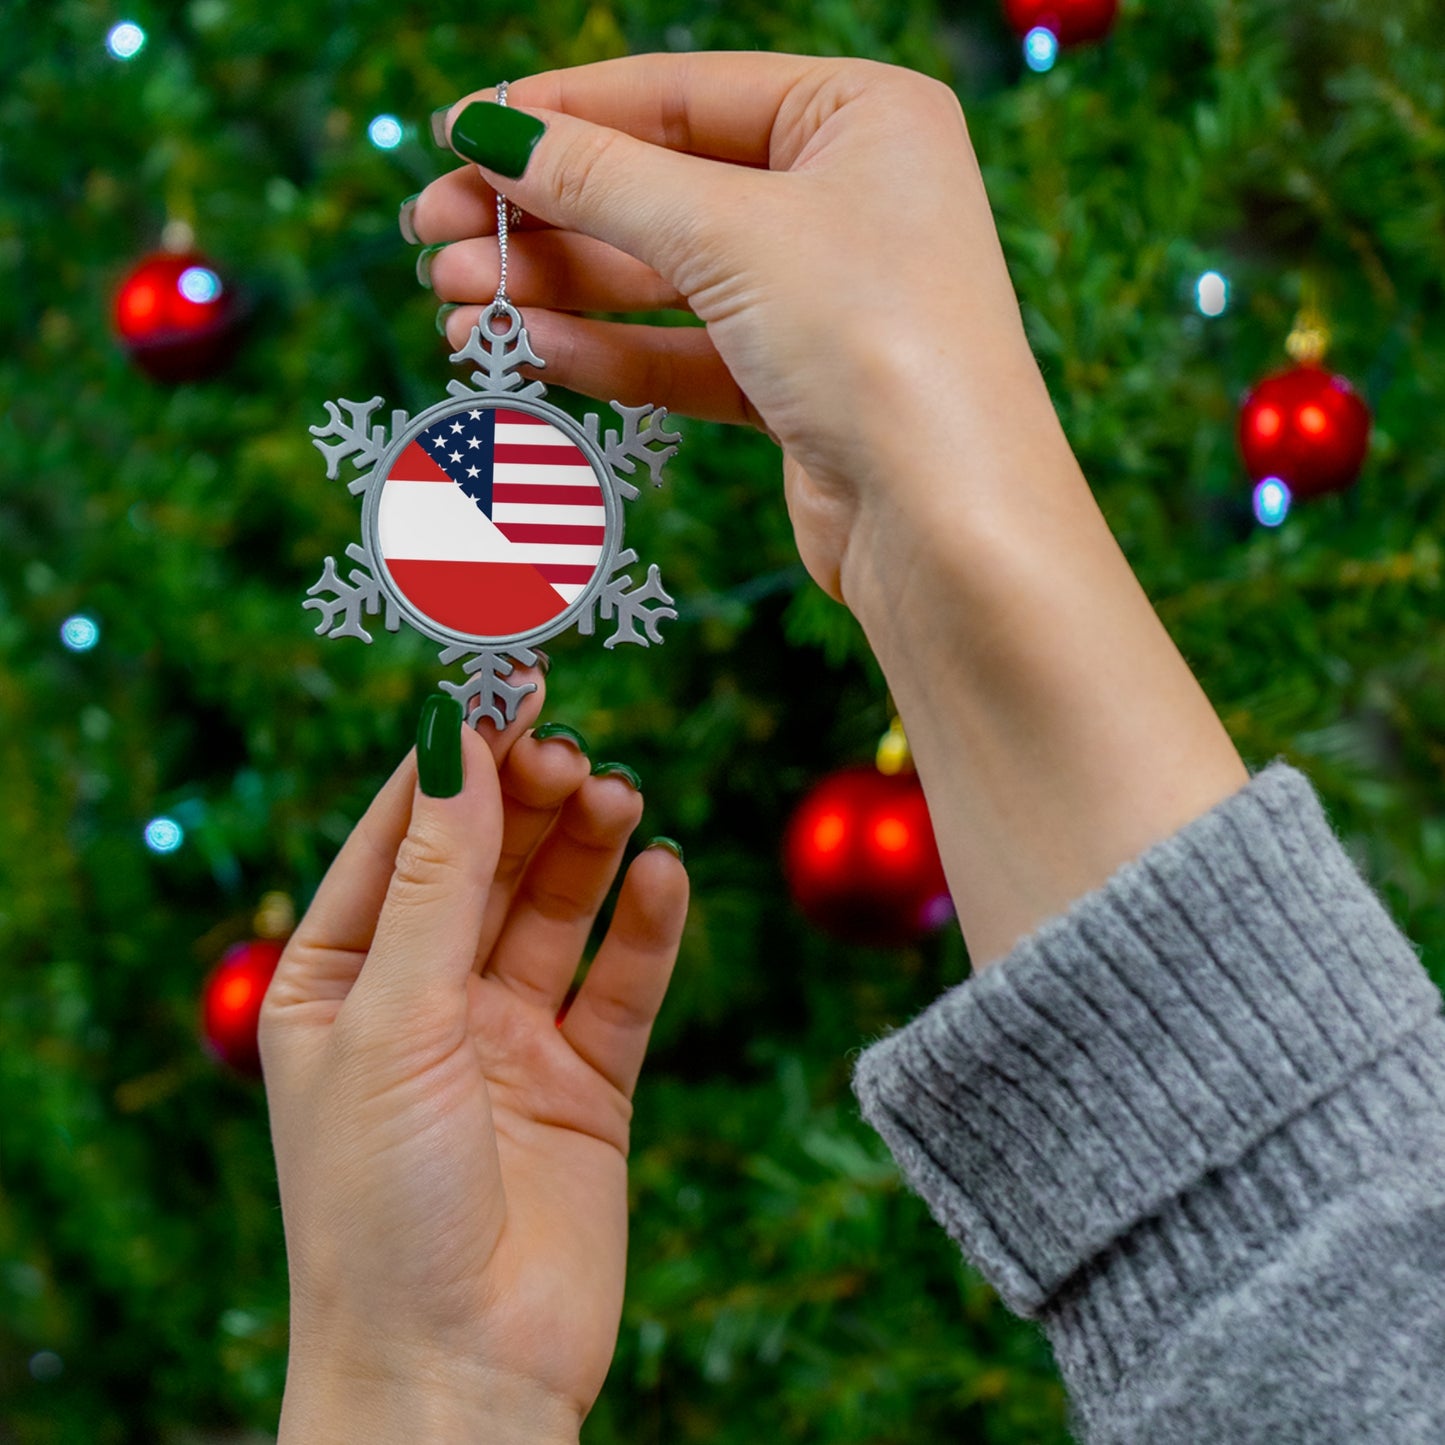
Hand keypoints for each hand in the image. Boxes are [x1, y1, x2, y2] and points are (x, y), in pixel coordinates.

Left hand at [259, 677, 687, 1438]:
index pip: (400, 835)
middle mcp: (424, 998)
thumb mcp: (394, 1018)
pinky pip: (622, 983)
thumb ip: (437, 878)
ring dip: (588, 849)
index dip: (453, 757)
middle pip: (487, 861)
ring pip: (557, 909)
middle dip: (527, 799)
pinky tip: (664, 876)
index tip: (505, 681)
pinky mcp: (586, 1082)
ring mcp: (508, 1039)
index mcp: (340, 978)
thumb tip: (455, 736)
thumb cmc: (380, 1205)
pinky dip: (646, 928)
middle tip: (572, 752)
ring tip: (618, 798)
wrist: (458, 1376)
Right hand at [411, 53, 1055, 603]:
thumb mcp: (728, 233)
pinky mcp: (798, 387)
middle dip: (543, 215)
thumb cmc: (875, 343)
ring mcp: (822, 298)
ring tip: (454, 302)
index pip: (679, 94)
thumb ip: (602, 179)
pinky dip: (608, 352)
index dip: (560, 113)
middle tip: (432, 236)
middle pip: (661, 188)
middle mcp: (846, 198)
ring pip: (663, 279)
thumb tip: (489, 130)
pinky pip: (684, 353)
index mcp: (860, 116)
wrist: (948, 526)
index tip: (456, 134)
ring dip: (557, 289)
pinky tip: (528, 351)